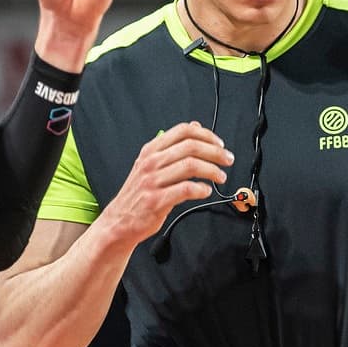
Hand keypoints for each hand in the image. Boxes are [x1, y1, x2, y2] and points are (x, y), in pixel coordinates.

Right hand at [104, 122, 233, 247]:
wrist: (120, 220)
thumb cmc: (139, 193)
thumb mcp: (150, 164)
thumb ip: (172, 146)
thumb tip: (195, 126)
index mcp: (151, 150)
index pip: (183, 131)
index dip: (207, 135)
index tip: (220, 144)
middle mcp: (151, 162)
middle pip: (191, 147)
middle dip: (215, 152)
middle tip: (227, 160)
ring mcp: (153, 181)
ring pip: (191, 166)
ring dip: (212, 170)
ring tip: (221, 176)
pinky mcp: (156, 200)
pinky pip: (186, 189)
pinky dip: (201, 189)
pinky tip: (206, 191)